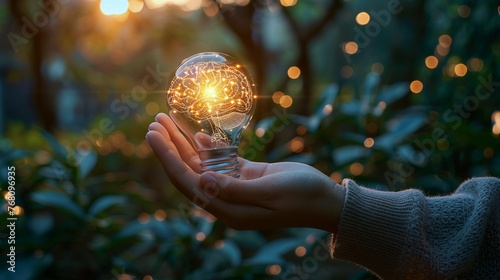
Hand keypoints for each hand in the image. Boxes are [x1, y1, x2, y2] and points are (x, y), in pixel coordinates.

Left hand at [146, 113, 344, 232]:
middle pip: (189, 171)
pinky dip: (209, 147)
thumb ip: (235, 188)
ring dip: (184, 143)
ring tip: (166, 120)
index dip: (168, 158)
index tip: (153, 135)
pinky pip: (221, 160)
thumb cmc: (303, 196)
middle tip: (154, 121)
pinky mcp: (246, 176)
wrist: (325, 200)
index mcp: (229, 209)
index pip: (188, 182)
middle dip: (170, 146)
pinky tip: (197, 133)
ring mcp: (235, 187)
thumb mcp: (270, 192)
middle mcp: (226, 200)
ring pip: (202, 163)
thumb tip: (201, 179)